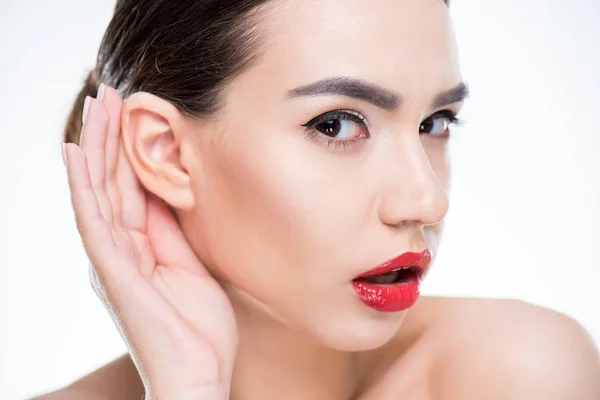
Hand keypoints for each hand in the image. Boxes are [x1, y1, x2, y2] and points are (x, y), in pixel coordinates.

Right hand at [62, 85, 236, 399]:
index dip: (126, 147)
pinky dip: (83, 188)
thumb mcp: (193, 264)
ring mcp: (113, 261)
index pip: (129, 187)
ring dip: (94, 148)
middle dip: (108, 136)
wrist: (200, 375)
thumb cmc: (200, 327)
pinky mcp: (115, 275)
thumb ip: (176, 230)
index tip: (130, 108)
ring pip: (98, 193)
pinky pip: (95, 224)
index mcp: (139, 246)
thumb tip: (173, 189)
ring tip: (95, 105)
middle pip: (109, 182)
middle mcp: (118, 249)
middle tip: (108, 91)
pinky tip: (74, 156)